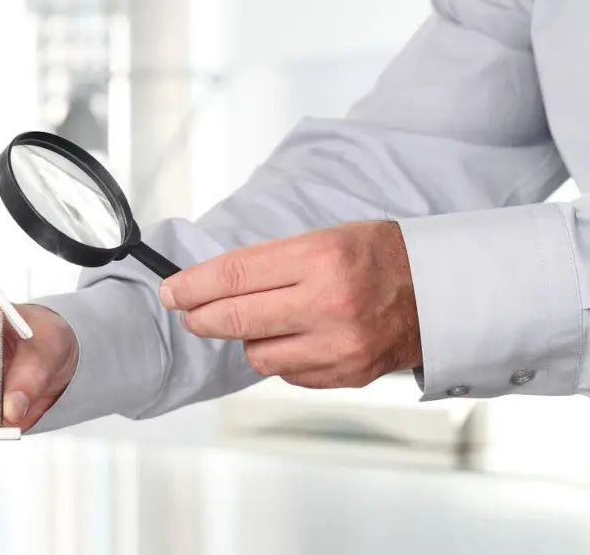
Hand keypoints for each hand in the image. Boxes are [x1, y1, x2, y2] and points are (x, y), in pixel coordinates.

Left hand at [159, 220, 420, 388]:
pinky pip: (287, 373)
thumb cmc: (379, 258)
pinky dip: (282, 357)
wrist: (442, 294)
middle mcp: (328, 303)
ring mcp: (339, 345)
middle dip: (201, 317)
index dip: (192, 286)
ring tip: (265, 320)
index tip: (171, 291)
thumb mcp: (324, 238)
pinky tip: (297, 338)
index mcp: (320, 258)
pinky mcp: (346, 374)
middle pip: (235, 320)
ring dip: (248, 339)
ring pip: (256, 355)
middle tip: (189, 312)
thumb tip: (209, 284)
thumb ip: (269, 263)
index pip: (233, 275)